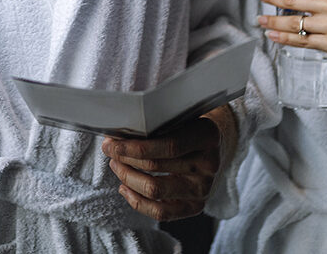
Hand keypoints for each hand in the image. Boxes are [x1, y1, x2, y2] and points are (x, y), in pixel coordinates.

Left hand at [102, 109, 230, 221]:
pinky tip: (125, 188)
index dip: (135, 146)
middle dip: (125, 158)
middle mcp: (208, 164)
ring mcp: (204, 189)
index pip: (168, 145)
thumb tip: (119, 130)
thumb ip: (158, 122)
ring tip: (116, 165)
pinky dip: (137, 201)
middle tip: (109, 149)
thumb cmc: (190, 126)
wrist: (217, 145)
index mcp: (206, 136)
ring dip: (127, 178)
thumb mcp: (182, 115)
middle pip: (156, 167)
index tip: (112, 142)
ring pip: (155, 191)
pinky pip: (161, 212)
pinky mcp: (196, 206)